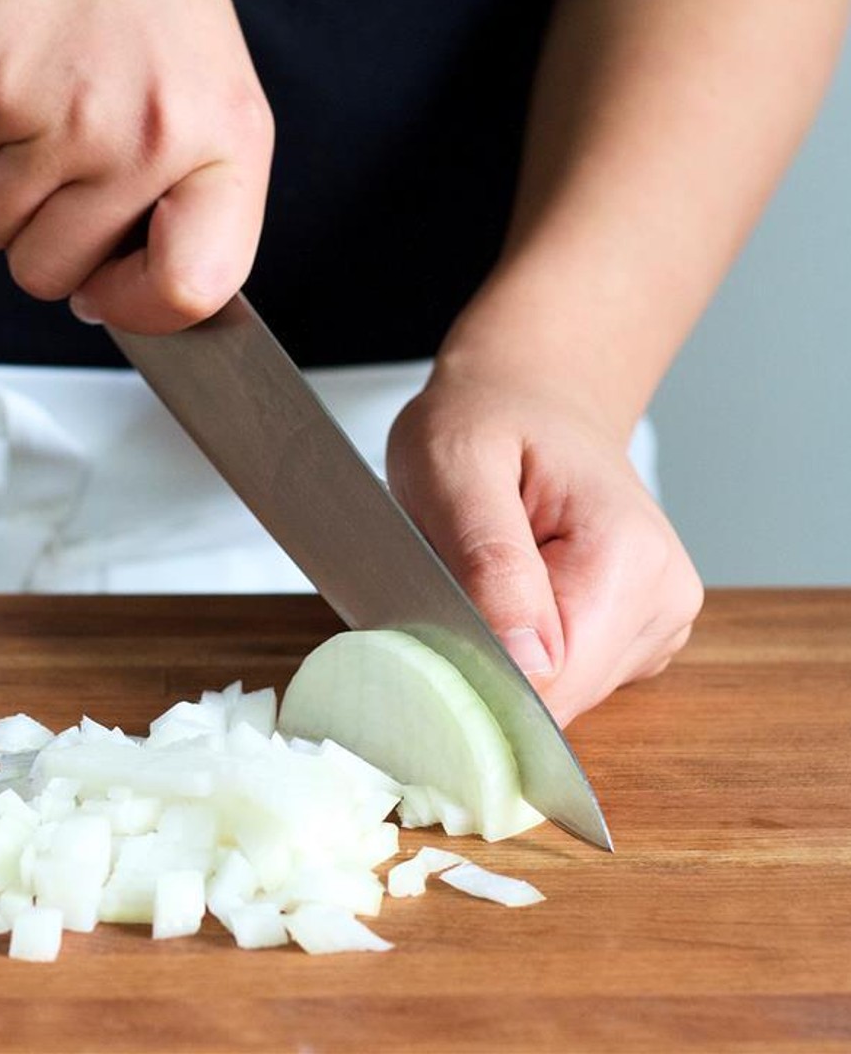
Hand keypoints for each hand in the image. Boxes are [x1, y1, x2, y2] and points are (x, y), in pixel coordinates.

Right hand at [0, 0, 272, 332]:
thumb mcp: (210, 106)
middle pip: (49, 274)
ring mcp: (64, 111)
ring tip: (38, 108)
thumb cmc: (145, 4)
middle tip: (61, 166)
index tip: (111, 289)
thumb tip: (103, 300)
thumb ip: (182, 211)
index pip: (190, 289)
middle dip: (39, 236)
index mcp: (225, 143)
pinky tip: (11, 71)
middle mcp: (148, 134)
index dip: (137, 307)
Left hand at [385, 370, 703, 725]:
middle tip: (441, 593)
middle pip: (558, 700)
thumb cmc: (485, 419)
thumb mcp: (457, 469)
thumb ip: (490, 563)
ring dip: (500, 658)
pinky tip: (504, 594)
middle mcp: (663, 598)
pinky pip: (563, 679)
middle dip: (487, 667)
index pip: (556, 686)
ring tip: (477, 578)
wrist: (529, 393)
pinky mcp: (633, 636)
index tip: (430, 643)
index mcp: (631, 559)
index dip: (480, 682)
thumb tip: (529, 667)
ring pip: (557, 697)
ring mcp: (655, 622)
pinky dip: (518, 653)